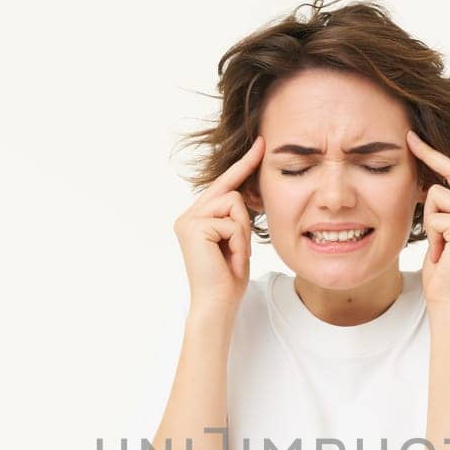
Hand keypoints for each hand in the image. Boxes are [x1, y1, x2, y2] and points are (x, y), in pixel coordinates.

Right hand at [173, 135, 264, 312]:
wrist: (217, 304)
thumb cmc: (228, 279)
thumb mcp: (236, 241)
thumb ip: (236, 217)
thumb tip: (245, 193)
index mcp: (197, 218)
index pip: (224, 185)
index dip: (243, 165)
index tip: (261, 144)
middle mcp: (188, 215)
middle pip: (230, 192)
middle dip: (243, 221)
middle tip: (238, 252)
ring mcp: (188, 220)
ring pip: (234, 204)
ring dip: (242, 233)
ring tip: (233, 257)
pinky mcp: (193, 226)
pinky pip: (232, 222)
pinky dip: (239, 242)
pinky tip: (229, 260)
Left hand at [407, 129, 449, 309]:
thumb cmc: (443, 270)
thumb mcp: (443, 233)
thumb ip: (444, 210)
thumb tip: (429, 185)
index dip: (437, 157)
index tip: (416, 140)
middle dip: (428, 156)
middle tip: (408, 138)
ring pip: (436, 196)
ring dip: (429, 221)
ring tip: (439, 245)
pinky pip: (434, 216)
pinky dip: (431, 235)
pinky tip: (441, 252)